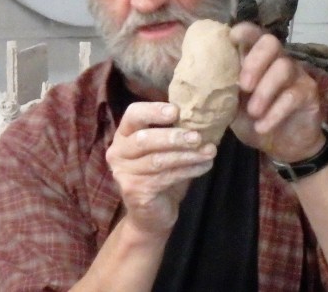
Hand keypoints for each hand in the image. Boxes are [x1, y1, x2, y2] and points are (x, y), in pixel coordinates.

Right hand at [106, 102, 215, 235]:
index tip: (176, 111)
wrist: (151, 216)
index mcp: (124, 135)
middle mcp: (118, 152)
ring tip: (209, 152)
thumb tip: (201, 118)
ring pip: (157, 160)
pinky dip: (188, 170)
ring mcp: (123, 173)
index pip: (132, 115)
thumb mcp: (166, 151)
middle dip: (173, 137)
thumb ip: (175, 134)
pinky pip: (164, 177)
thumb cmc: (161, 176)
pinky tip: (204, 167)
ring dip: (186, 155)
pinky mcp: (134, 191)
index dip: (153, 111)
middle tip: (198, 137)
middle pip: (143, 139)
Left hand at [228, 22, 324, 162]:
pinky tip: (262, 126)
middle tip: (243, 86)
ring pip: (283, 67)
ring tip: (253, 112)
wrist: (281, 145)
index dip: (244, 32)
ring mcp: (295, 75)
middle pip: (270, 42)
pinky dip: (275, 112)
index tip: (232, 38)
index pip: (252, 35)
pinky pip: (293, 95)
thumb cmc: (252, 120)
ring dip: (264, 91)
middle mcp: (277, 60)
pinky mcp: (308, 93)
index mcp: (256, 59)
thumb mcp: (231, 106)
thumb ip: (220, 90)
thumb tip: (194, 81)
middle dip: (254, 61)